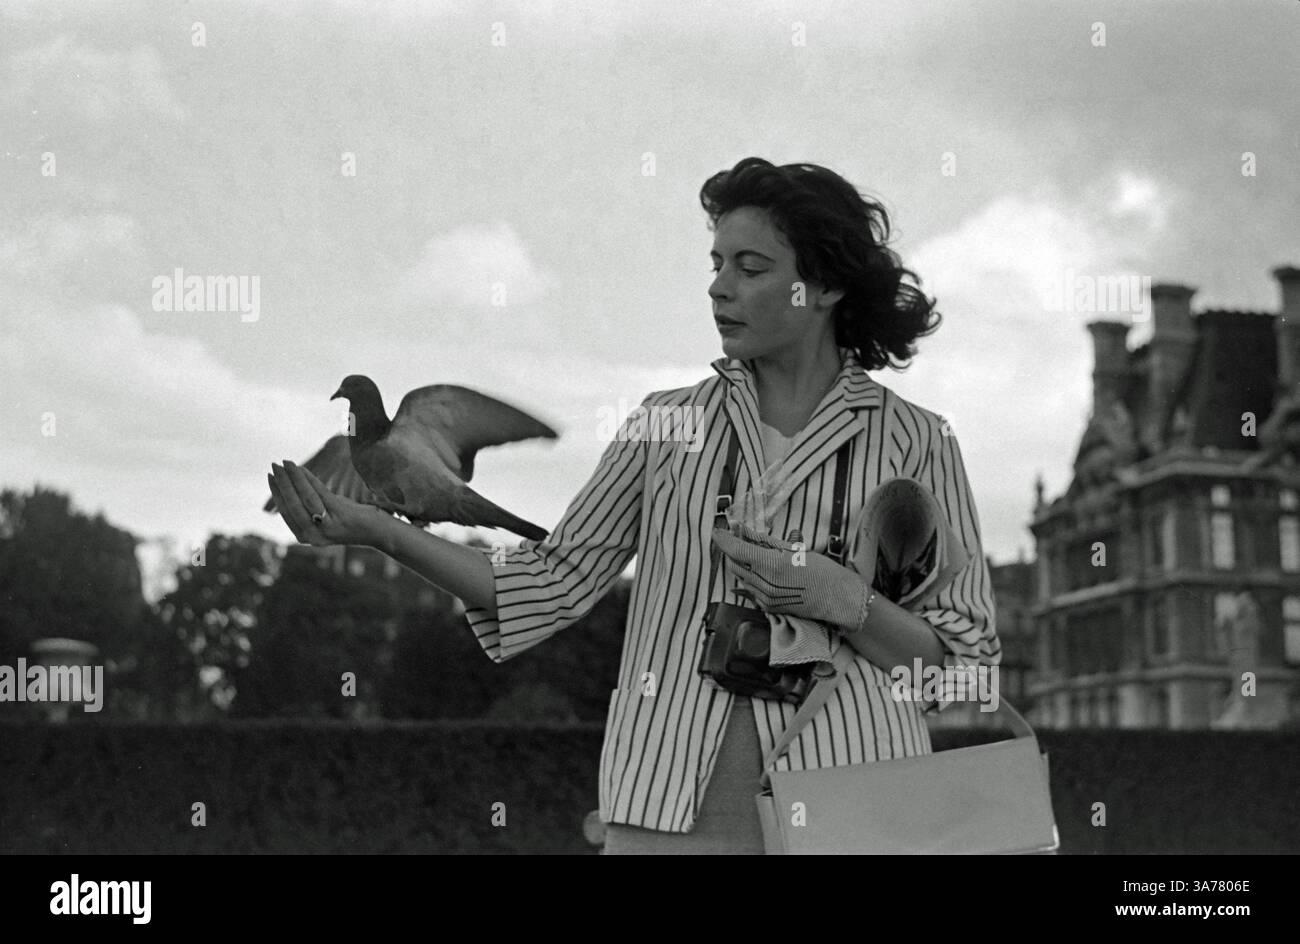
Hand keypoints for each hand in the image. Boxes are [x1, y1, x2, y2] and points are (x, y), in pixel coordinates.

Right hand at [267, 460, 386, 547]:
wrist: (377, 531)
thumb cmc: (349, 519)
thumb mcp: (323, 514)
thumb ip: (306, 505)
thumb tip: (287, 485)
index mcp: (305, 537)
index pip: (286, 512)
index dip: (276, 493)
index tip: (271, 476)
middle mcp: (313, 536)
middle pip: (292, 504)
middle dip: (281, 483)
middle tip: (274, 465)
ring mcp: (327, 527)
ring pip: (304, 497)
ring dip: (292, 477)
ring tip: (285, 463)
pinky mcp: (340, 516)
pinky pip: (319, 493)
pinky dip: (308, 478)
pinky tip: (301, 468)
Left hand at [710, 522, 868, 629]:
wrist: (839, 600)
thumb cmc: (823, 571)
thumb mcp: (796, 550)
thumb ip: (767, 542)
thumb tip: (745, 531)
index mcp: (772, 565)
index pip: (736, 550)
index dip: (723, 539)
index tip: (718, 531)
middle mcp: (765, 584)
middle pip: (734, 564)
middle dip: (732, 550)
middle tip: (737, 537)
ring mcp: (766, 599)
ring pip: (741, 577)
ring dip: (740, 564)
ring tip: (751, 551)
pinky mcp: (769, 608)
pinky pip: (750, 590)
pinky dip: (750, 577)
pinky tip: (758, 569)